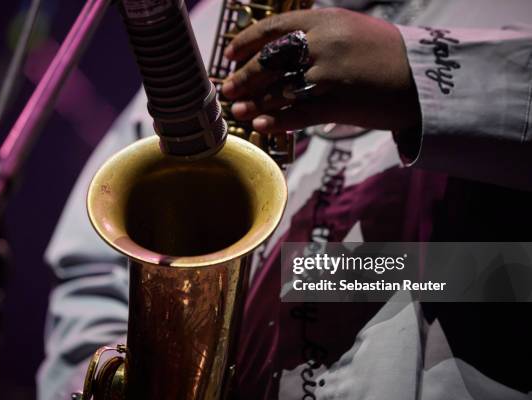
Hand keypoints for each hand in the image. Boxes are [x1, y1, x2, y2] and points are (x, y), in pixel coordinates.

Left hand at [222, 8, 420, 133]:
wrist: (423, 77)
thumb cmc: (386, 52)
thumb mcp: (350, 28)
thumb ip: (316, 34)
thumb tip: (281, 48)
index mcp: (324, 21)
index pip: (273, 29)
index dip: (246, 42)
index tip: (230, 54)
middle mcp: (322, 44)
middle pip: (269, 62)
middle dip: (244, 77)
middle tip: (228, 88)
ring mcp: (328, 75)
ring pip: (278, 90)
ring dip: (254, 102)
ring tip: (237, 109)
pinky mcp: (336, 103)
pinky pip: (297, 114)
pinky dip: (276, 121)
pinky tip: (259, 125)